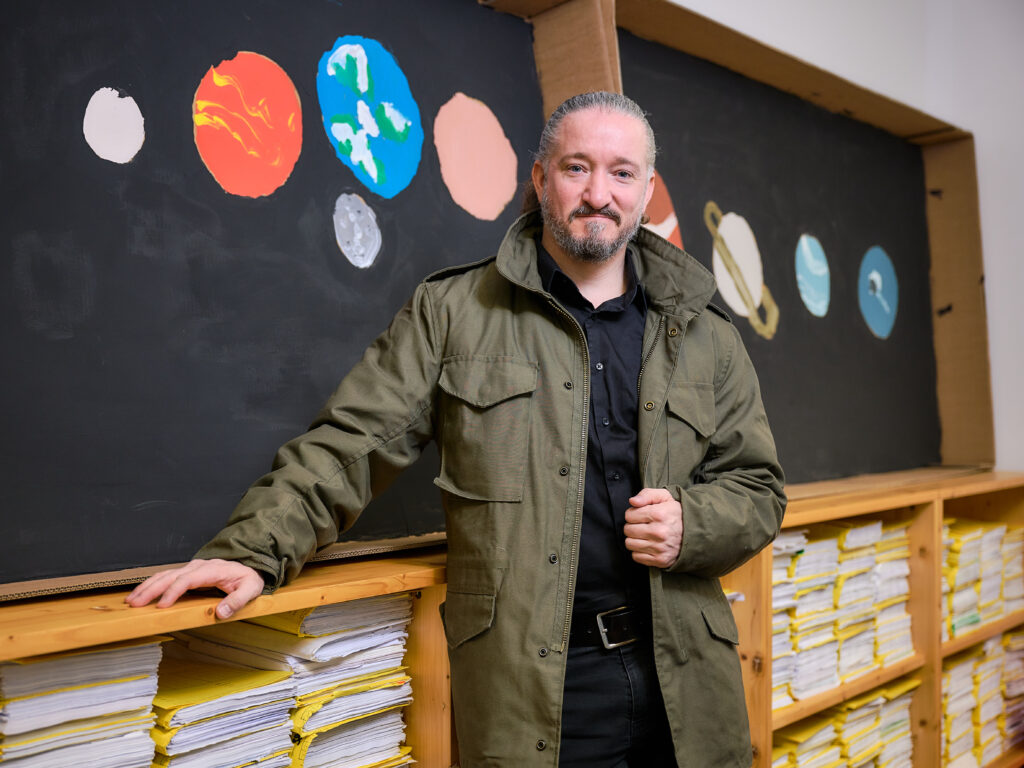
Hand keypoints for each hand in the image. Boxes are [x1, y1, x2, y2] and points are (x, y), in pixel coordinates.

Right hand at [124, 559, 263, 619]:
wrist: (249, 565)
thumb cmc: (248, 578)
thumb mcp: (251, 589)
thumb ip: (237, 601)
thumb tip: (222, 613)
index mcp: (212, 570)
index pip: (188, 579)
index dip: (173, 591)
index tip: (162, 606)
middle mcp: (198, 566)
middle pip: (170, 575)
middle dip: (151, 589)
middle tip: (135, 604)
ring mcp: (191, 568)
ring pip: (164, 575)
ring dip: (147, 586)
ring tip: (131, 600)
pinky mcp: (187, 573)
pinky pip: (166, 577)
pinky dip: (152, 584)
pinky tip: (141, 593)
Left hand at [624, 488, 682, 568]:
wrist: (697, 532)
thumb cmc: (678, 513)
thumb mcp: (665, 497)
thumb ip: (647, 495)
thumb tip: (632, 501)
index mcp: (659, 514)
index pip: (629, 516)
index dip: (633, 514)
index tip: (641, 515)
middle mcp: (659, 532)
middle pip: (628, 530)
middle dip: (633, 526)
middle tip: (643, 525)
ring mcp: (659, 548)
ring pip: (629, 544)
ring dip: (635, 539)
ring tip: (645, 535)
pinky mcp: (660, 560)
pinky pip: (636, 557)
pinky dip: (639, 551)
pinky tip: (649, 545)